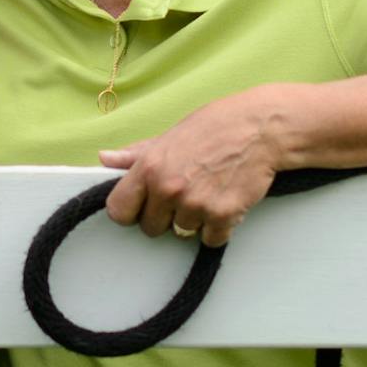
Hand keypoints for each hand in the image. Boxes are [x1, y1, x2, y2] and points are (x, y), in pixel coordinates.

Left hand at [99, 89, 286, 248]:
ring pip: (183, 233)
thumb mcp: (170, 136)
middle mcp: (168, 188)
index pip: (118, 210)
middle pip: (151, 228)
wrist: (261, 128)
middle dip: (166, 217)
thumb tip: (105, 159)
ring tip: (209, 191)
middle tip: (187, 193)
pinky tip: (225, 202)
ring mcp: (195, 205)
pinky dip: (219, 228)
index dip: (131, 211)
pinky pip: (211, 239)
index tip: (143, 206)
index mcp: (149, 167)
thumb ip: (136, 154)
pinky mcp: (223, 216)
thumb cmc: (215, 127)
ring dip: (196, 221)